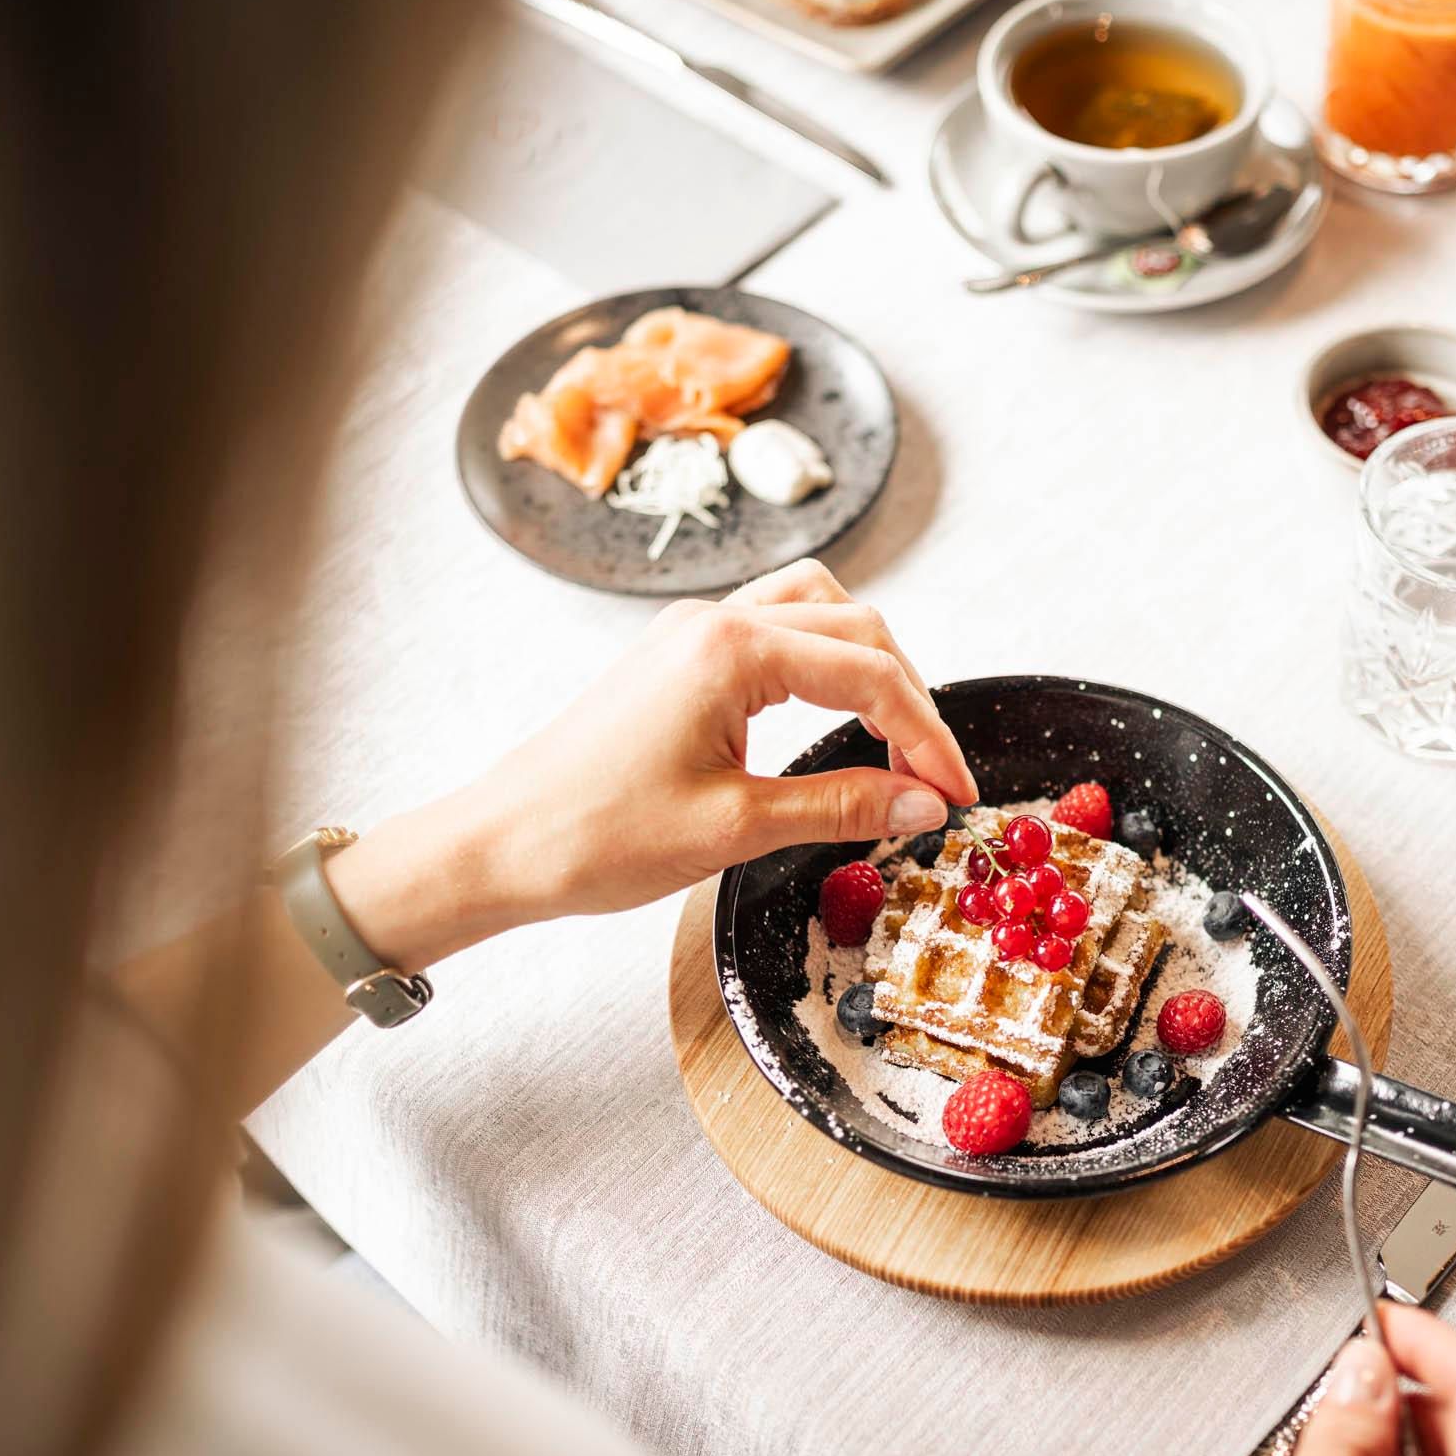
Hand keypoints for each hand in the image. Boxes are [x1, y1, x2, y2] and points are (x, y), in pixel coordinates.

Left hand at [325, 561, 976, 966]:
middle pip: (855, 624)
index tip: (956, 794)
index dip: (926, 736)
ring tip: (893, 737)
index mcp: (731, 651)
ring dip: (868, 663)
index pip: (869, 673)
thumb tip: (922, 804)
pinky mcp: (676, 658)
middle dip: (908, 697)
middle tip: (933, 777)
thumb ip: (841, 806)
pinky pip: (773, 631)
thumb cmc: (594, 836)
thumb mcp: (736, 829)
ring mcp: (691, 634)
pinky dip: (820, 663)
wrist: (499, 845)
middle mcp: (713, 623)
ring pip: (815, 610)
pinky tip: (831, 716)